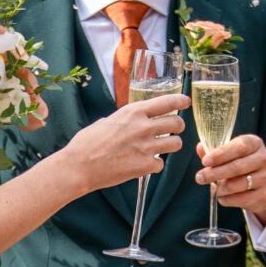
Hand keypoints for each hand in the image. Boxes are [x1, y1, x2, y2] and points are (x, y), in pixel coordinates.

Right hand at [60, 91, 186, 195]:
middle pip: (178, 123)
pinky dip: (154, 165)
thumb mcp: (106, 121)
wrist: (79, 166)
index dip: (181, 100)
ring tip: (161, 148)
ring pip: (176, 144)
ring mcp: (146, 147)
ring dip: (171, 146)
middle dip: (178, 127)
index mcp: (133, 112)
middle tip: (173, 131)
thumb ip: (123, 119)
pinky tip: (143, 165)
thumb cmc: (86, 143)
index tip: (186, 101)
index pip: (167, 102)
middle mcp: (143, 127)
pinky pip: (160, 164)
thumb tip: (128, 121)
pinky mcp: (145, 166)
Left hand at [198, 131, 265, 216]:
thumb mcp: (231, 153)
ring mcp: (265, 178)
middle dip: (214, 173)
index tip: (205, 161)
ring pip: (235, 185)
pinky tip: (222, 196)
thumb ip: (215, 151)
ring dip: (219, 188)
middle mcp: (263, 159)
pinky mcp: (264, 195)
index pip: (239, 147)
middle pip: (236, 167)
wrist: (263, 185)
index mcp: (255, 144)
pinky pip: (238, 200)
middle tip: (199, 177)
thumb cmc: (242, 164)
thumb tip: (200, 147)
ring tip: (214, 187)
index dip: (220, 155)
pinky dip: (225, 199)